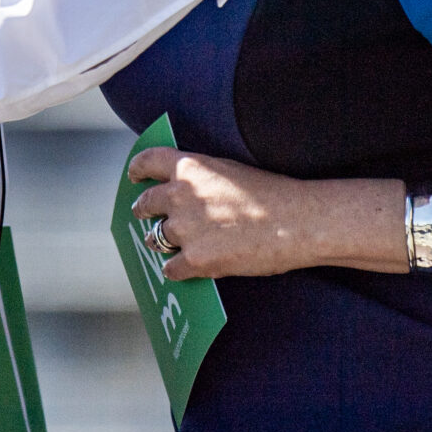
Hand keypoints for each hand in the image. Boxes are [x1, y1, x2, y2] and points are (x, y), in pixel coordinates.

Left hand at [126, 148, 405, 279]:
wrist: (297, 222)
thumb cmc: (272, 194)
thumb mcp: (230, 170)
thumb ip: (202, 177)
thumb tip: (183, 189)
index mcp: (190, 168)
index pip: (148, 162)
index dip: (137, 170)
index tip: (134, 177)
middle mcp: (180, 196)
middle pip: (145, 204)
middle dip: (143, 211)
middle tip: (145, 216)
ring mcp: (185, 229)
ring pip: (156, 238)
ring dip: (162, 241)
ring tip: (173, 244)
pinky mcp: (195, 259)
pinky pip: (171, 268)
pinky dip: (178, 269)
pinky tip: (187, 268)